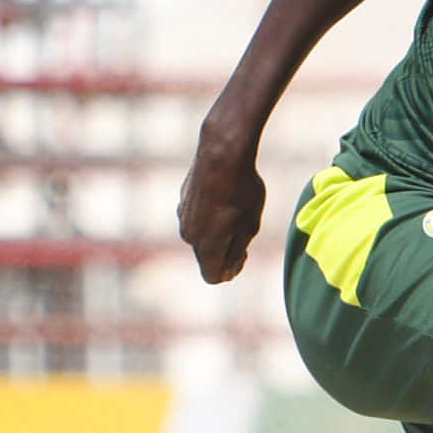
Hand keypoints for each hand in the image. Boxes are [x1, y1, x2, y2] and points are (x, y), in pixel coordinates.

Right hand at [177, 124, 265, 283]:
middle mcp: (188, 235)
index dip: (230, 271)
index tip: (244, 255)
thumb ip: (236, 252)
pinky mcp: (182, 201)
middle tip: (244, 232)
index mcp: (205, 246)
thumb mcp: (250, 227)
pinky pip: (197, 219)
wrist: (221, 155)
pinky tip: (224, 199)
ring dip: (218, 233)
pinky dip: (210, 217)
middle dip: (224, 253)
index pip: (213, 276)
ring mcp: (182, 217)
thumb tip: (227, 270)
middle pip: (207, 257)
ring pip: (201, 237)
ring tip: (236, 212)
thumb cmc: (242, 192)